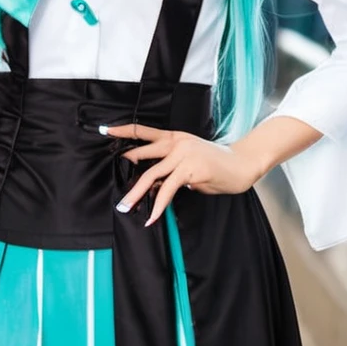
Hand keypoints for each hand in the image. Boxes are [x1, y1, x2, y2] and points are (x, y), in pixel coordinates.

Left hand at [105, 123, 263, 226]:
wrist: (242, 164)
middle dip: (124, 170)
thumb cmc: (216, 164)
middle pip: (141, 154)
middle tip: (113, 188)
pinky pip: (167, 189)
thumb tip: (152, 187)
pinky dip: (158, 205)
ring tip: (126, 206)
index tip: (104, 129)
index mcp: (174, 136)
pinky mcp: (190, 169)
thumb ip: (170, 170)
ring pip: (151, 175)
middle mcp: (176, 142)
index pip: (143, 130)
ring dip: (136, 194)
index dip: (123, 130)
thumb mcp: (189, 162)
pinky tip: (152, 216)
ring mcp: (183, 154)